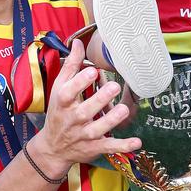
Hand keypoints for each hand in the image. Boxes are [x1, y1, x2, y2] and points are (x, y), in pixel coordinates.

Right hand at [31, 39, 141, 177]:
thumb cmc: (59, 112)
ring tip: (124, 109)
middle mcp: (73, 119)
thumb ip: (70, 66)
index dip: (80, 81)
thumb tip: (77, 43)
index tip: (93, 71)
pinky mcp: (95, 147)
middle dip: (100, 99)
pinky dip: (123, 146)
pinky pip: (109, 147)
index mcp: (64, 102)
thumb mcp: (59, 88)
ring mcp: (84, 135)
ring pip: (98, 129)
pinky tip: (137, 141)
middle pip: (86, 110)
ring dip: (111, 120)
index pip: (69, 91)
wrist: (53, 147)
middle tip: (115, 87)